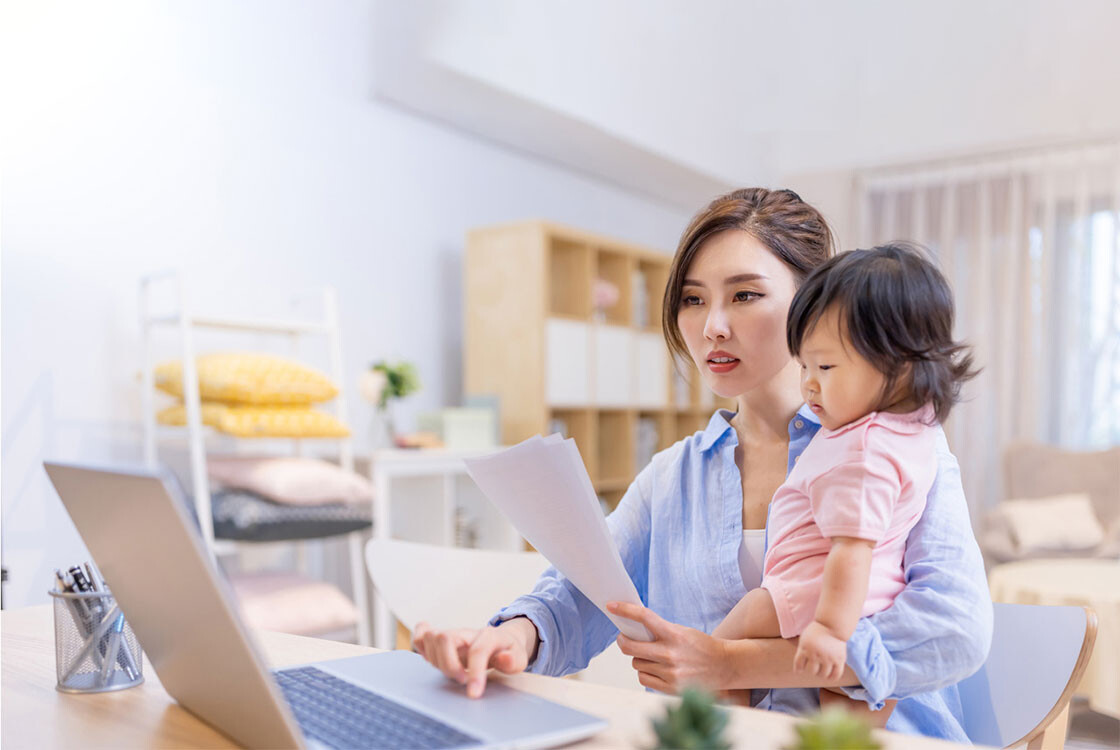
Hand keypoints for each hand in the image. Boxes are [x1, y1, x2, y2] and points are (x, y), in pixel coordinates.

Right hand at [412, 618, 535, 697]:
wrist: (502, 642)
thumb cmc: (508, 652)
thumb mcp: (519, 658)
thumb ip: (513, 660)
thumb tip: (504, 659)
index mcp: (488, 635)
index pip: (477, 650)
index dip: (475, 672)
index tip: (474, 694)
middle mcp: (466, 632)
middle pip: (444, 637)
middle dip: (448, 664)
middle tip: (461, 680)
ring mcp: (452, 634)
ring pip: (430, 637)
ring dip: (436, 660)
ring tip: (452, 673)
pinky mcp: (440, 640)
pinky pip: (420, 636)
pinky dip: (419, 648)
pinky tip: (431, 660)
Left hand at [607, 601, 730, 693]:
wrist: (724, 666)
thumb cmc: (701, 646)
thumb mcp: (682, 631)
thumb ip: (660, 631)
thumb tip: (634, 630)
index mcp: (674, 634)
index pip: (644, 617)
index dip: (625, 610)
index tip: (612, 605)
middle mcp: (670, 654)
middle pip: (630, 647)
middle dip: (623, 641)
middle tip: (624, 638)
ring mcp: (670, 673)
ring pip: (636, 664)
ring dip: (639, 659)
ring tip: (652, 657)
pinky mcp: (670, 688)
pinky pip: (643, 678)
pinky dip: (645, 673)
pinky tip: (655, 669)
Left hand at [793, 621, 847, 680]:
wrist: (832, 624)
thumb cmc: (817, 631)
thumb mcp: (804, 638)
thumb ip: (802, 651)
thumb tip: (799, 667)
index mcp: (805, 648)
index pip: (799, 665)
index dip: (798, 669)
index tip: (799, 671)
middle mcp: (816, 654)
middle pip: (813, 671)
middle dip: (813, 670)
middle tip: (816, 668)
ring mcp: (828, 658)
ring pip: (824, 674)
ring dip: (822, 674)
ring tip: (823, 671)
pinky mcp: (839, 659)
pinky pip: (836, 675)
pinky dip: (832, 677)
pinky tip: (830, 676)